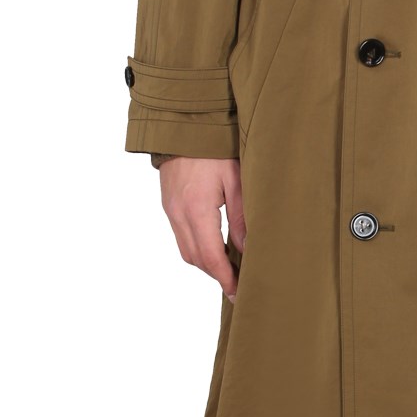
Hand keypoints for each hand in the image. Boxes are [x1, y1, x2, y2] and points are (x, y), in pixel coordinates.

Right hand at [159, 157, 244, 299]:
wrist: (184, 124)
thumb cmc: (214, 148)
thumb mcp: (236, 180)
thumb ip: (241, 218)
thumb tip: (248, 249)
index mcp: (196, 209)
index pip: (210, 256)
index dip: (225, 278)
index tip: (238, 292)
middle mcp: (178, 213)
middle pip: (195, 258)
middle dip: (216, 274)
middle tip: (239, 283)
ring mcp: (170, 209)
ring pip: (186, 250)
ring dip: (206, 262)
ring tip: (230, 267)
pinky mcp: (169, 204)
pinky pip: (181, 235)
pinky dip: (197, 247)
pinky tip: (215, 246)